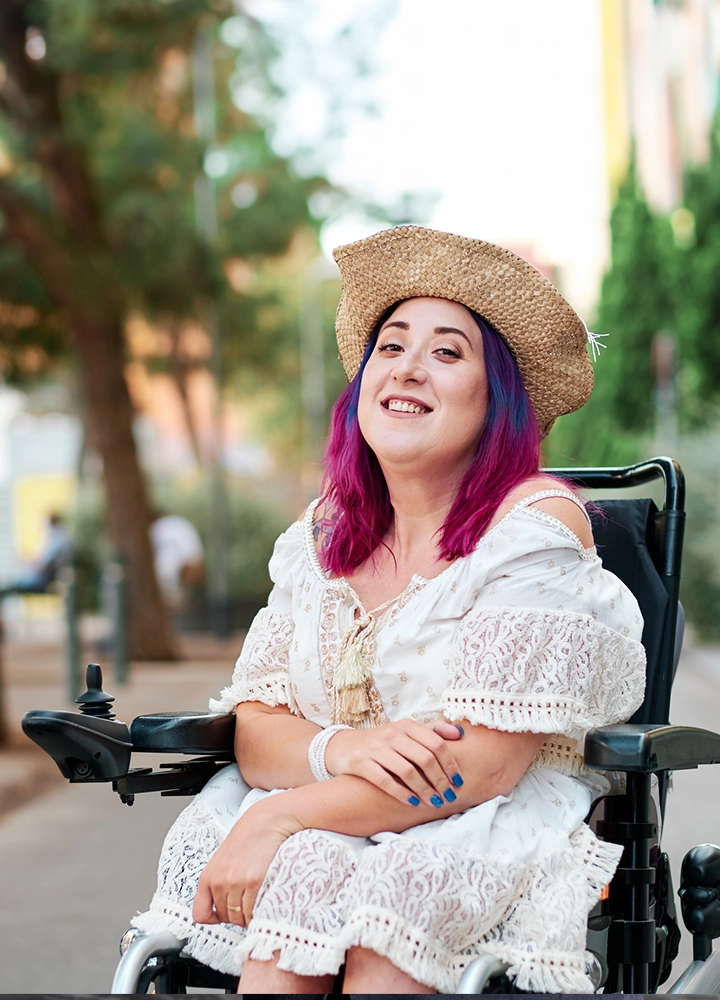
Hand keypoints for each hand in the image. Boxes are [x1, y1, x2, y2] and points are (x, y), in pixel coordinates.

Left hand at [192, 796, 300, 927]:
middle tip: (246, 907)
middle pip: (224, 917)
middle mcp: (220, 880)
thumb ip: (219, 882)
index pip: (200, 914)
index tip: (221, 918)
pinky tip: (262, 904)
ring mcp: (236, 882)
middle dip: (236, 916)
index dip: (212, 920)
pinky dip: (258, 913)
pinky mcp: (254, 882)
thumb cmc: (248, 838)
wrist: (266, 821)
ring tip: (256, 906)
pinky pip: (252, 911)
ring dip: (248, 917)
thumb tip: (221, 908)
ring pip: (239, 918)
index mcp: (208, 876)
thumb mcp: (224, 860)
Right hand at [324, 718, 463, 808]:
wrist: (343, 746)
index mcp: (407, 726)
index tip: (459, 780)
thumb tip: (460, 733)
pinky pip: (385, 781)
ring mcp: (375, 748)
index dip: (451, 763)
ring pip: (407, 771)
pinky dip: (401, 793)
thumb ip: (432, 730)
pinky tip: (412, 802)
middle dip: (441, 780)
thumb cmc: (382, 741)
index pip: (436, 743)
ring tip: (434, 803)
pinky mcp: (360, 762)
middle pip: (425, 758)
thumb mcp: (405, 731)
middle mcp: (392, 734)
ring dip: (425, 790)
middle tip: (449, 796)